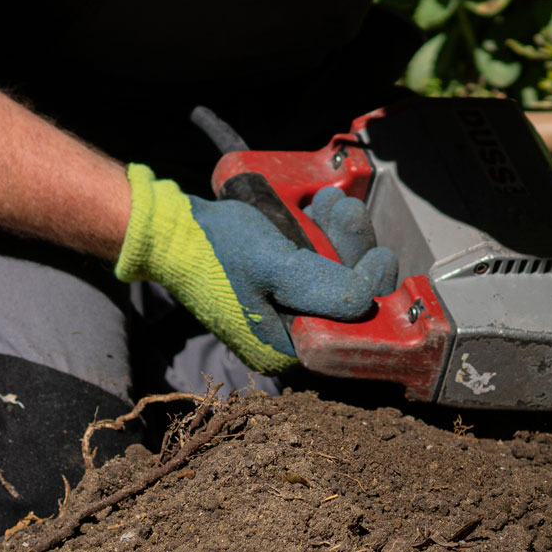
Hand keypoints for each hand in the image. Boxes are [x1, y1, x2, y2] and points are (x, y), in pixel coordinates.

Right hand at [114, 168, 398, 371]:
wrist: (171, 227)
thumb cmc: (216, 250)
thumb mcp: (276, 268)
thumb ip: (323, 288)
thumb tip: (368, 300)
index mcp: (286, 348)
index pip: (348, 331)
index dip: (372, 295)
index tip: (380, 257)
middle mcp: (289, 332)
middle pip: (345, 296)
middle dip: (353, 250)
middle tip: (351, 214)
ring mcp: (285, 303)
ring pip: (334, 271)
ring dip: (340, 233)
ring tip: (332, 202)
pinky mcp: (281, 277)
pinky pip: (315, 258)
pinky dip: (323, 231)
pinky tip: (322, 204)